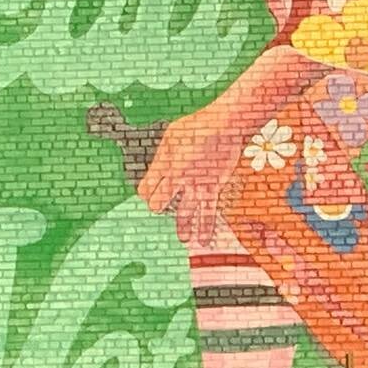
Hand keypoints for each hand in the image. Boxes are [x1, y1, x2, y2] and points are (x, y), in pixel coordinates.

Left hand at [138, 106, 246, 246]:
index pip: (144, 189)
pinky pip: (208, 213)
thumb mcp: (170, 137)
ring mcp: (195, 185)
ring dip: (183, 227)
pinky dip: (206, 228)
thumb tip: (157, 169)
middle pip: (159, 203)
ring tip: (183, 238)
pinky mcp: (213, 188)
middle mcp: (176, 178)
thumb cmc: (196, 126)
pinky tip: (203, 241)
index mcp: (163, 164)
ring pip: (184, 214)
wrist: (222, 126)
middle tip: (162, 206)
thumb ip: (162, 156)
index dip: (144, 193)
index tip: (147, 193)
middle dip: (159, 206)